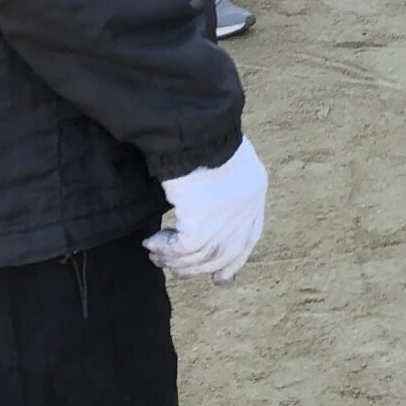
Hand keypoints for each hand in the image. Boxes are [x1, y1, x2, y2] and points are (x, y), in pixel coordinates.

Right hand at [146, 136, 267, 284]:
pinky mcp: (201, 223)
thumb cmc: (204, 133)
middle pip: (224, 254)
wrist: (197, 127)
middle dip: (199, 269)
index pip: (249, 238)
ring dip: (175, 261)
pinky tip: (151, 243)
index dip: (234, 261)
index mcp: (254, 191)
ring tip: (156, 255)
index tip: (221, 278)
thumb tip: (206, 203)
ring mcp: (225, 219)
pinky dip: (164, 249)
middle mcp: (245, 210)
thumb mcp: (225, 157)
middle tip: (176, 270)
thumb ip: (223, 182)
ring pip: (200, 257)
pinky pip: (180, 249)